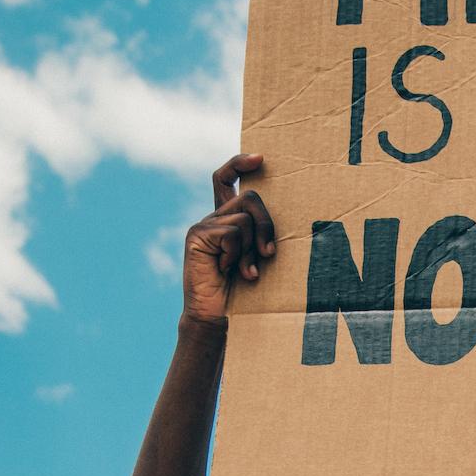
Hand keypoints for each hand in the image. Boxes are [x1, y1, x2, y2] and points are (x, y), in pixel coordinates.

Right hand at [183, 154, 275, 324]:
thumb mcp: (257, 256)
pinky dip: (237, 254)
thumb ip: (261, 235)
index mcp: (226, 219)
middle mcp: (213, 218)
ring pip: (244, 217)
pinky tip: (228, 270)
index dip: (239, 163)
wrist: (218, 317)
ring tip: (245, 271)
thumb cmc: (244, 292)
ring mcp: (203, 226)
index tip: (261, 158)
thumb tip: (278, 227)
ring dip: (251, 249)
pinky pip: (231, 232)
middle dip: (267, 225)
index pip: (225, 178)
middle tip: (268, 253)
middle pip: (250, 197)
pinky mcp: (197, 235)